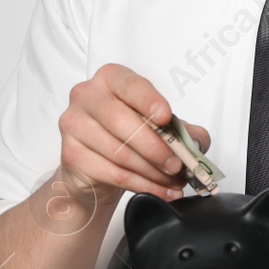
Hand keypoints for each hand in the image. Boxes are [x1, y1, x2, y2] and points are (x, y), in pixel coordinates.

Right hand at [57, 63, 209, 202]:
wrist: (93, 166)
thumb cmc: (126, 136)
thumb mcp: (157, 126)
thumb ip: (180, 129)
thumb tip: (198, 142)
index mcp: (110, 78)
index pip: (130, 85)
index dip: (149, 101)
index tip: (166, 117)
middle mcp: (86, 95)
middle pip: (122, 122)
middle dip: (156, 147)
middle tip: (177, 164)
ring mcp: (74, 124)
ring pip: (119, 152)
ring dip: (152, 171)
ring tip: (173, 181)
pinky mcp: (70, 154)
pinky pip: (112, 173)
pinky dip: (141, 185)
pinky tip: (159, 191)